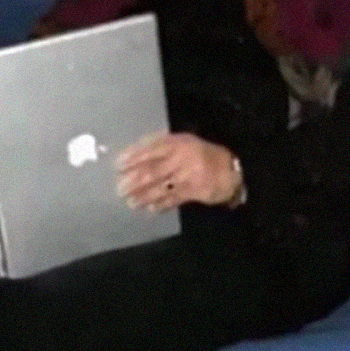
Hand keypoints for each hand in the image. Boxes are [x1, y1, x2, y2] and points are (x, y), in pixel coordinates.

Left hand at [116, 133, 240, 212]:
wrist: (230, 169)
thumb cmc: (202, 154)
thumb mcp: (185, 142)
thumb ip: (163, 146)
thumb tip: (135, 153)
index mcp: (177, 143)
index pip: (150, 149)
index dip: (133, 157)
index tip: (118, 164)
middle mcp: (181, 158)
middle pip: (152, 170)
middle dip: (134, 181)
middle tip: (120, 188)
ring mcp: (188, 175)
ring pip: (160, 187)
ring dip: (143, 195)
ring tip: (130, 201)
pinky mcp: (194, 191)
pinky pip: (172, 199)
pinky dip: (160, 204)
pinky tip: (149, 208)